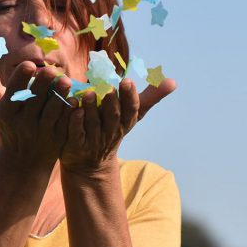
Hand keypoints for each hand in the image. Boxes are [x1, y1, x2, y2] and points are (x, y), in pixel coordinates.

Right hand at [0, 62, 73, 170]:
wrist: (24, 160)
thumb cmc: (9, 124)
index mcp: (7, 112)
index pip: (13, 93)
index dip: (21, 79)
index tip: (29, 65)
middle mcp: (22, 123)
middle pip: (34, 101)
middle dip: (43, 85)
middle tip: (52, 70)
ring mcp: (40, 132)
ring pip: (51, 112)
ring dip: (59, 96)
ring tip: (66, 80)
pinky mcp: (56, 139)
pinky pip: (63, 123)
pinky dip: (69, 111)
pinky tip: (75, 98)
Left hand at [59, 76, 176, 175]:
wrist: (90, 165)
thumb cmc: (112, 130)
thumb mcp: (131, 116)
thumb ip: (149, 97)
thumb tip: (173, 82)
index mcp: (125, 123)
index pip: (131, 110)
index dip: (129, 97)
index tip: (127, 81)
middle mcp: (111, 132)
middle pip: (113, 117)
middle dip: (111, 102)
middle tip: (108, 87)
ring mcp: (94, 140)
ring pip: (94, 123)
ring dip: (92, 108)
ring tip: (88, 92)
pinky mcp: (77, 146)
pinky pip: (76, 132)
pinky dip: (74, 120)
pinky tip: (72, 106)